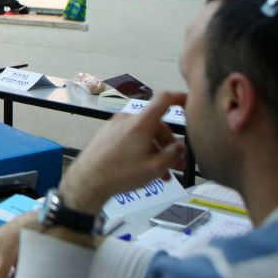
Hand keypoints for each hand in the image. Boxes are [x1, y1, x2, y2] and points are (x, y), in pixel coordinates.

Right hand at [0, 211, 38, 277]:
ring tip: (17, 269)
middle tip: (2, 268)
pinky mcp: (22, 234)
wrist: (35, 223)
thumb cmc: (17, 236)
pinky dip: (20, 255)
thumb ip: (0, 272)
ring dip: (9, 259)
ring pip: (6, 247)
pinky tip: (27, 263)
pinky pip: (17, 245)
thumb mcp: (7, 258)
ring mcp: (11, 234)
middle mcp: (0, 235)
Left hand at [60, 91, 187, 213]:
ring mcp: (115, 125)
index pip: (164, 99)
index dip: (180, 97)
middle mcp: (128, 119)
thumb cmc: (121, 174)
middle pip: (156, 125)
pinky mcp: (107, 133)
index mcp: (141, 123)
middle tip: (177, 164)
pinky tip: (144, 168)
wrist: (87, 180)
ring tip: (162, 174)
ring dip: (155, 151)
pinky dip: (141, 149)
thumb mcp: (154, 168)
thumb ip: (172, 155)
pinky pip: (131, 137)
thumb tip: (180, 147)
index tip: (190, 101)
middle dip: (168, 144)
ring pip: (144, 134)